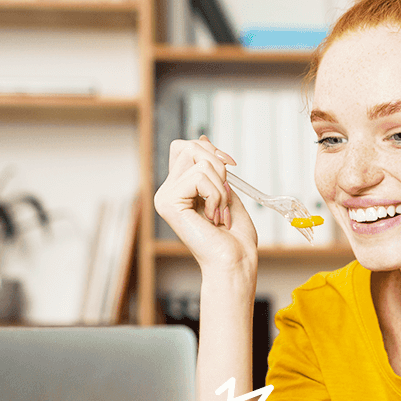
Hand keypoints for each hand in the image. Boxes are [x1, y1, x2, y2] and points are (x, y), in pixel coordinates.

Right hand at [153, 137, 257, 274]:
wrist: (235, 261)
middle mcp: (167, 192)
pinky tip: (213, 217)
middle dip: (219, 166)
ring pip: (200, 163)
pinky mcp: (168, 203)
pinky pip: (199, 177)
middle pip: (189, 147)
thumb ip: (214, 168)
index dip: (209, 150)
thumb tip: (203, 139)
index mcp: (179, 189)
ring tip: (220, 213)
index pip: (185, 148)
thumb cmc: (234, 237)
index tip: (230, 166)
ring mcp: (165, 197)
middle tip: (226, 196)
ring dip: (221, 188)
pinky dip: (216, 195)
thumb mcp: (227, 191)